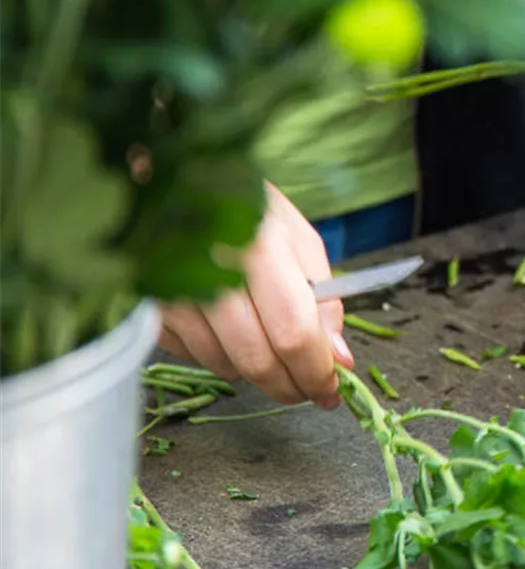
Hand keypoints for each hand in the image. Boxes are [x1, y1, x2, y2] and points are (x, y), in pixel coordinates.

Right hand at [157, 183, 353, 407]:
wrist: (167, 178)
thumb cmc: (242, 205)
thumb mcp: (297, 239)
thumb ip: (324, 299)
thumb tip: (338, 359)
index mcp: (259, 246)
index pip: (293, 331)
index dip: (316, 371)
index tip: (331, 390)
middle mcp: (209, 270)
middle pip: (257, 358)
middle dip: (290, 385)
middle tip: (308, 388)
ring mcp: (168, 291)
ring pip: (222, 365)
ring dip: (255, 371)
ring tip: (270, 348)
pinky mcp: (143, 305)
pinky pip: (190, 355)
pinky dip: (217, 354)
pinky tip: (226, 329)